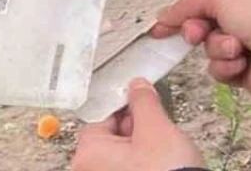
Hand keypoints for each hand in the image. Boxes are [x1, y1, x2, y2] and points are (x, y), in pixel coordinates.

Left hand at [72, 79, 204, 170]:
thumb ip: (143, 102)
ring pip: (123, 154)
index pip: (101, 117)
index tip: (143, 102)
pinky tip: (162, 163)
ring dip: (142, 147)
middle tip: (157, 130)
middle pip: (111, 137)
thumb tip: (137, 87)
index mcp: (88, 155)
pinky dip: (144, 163)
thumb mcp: (156, 128)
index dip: (125, 107)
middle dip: (135, 129)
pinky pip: (130, 168)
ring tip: (163, 151)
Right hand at [151, 0, 250, 98]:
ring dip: (218, 48)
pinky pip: (219, 68)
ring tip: (236, 47)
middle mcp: (242, 11)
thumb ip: (187, 4)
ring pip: (209, 48)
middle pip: (201, 23)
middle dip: (197, 30)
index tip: (160, 25)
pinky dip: (228, 65)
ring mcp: (244, 40)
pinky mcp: (244, 67)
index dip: (182, 10)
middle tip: (198, 34)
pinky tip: (242, 61)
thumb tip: (162, 17)